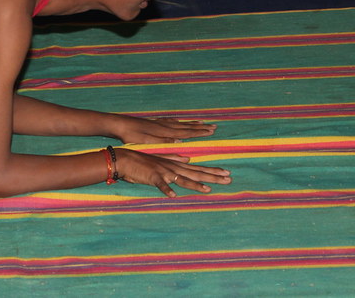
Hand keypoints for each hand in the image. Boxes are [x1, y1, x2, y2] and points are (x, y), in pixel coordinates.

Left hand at [112, 115, 217, 144]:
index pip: (186, 132)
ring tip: (202, 122)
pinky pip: (172, 121)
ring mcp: (160, 123)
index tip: (211, 131)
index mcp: (165, 132)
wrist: (119, 124)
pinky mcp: (154, 122)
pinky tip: (180, 121)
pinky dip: (180, 122)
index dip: (199, 132)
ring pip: (180, 123)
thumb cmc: (132, 135)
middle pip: (187, 126)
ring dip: (192, 123)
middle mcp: (165, 125)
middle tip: (214, 126)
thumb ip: (164, 142)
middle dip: (200, 127)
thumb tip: (180, 141)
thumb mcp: (147, 141)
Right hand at [114, 148, 231, 196]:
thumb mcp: (161, 160)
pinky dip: (167, 189)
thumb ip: (175, 158)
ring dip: (195, 184)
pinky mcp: (153, 177)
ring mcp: (163, 172)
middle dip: (213, 177)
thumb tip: (188, 159)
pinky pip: (161, 185)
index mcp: (175, 164)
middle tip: (229, 180)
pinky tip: (173, 195)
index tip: (226, 172)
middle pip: (196, 173)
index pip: (198, 168)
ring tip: (208, 189)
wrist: (125, 159)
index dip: (213, 171)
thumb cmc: (143, 161)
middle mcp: (173, 168)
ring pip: (182, 179)